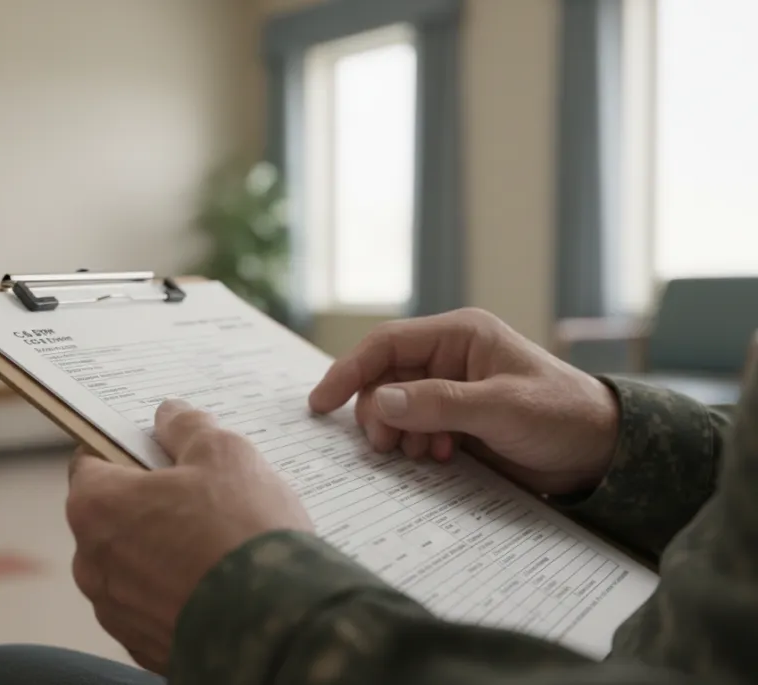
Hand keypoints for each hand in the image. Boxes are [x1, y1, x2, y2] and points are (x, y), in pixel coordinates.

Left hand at [66, 399, 311, 673]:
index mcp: (95, 507)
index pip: (91, 462)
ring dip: (164, 552)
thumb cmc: (243, 530)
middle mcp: (91, 564)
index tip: (160, 452)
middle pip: (113, 517)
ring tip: (219, 546)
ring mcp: (116, 612)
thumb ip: (187, 427)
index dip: (127, 451)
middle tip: (203, 497)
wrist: (278, 625)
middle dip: (150, 504)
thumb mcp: (224, 452)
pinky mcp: (145, 647)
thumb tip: (169, 415)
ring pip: (135, 566)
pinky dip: (178, 594)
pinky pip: (156, 607)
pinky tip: (220, 586)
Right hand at [309, 308, 619, 495]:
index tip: (321, 404)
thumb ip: (439, 403)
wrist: (601, 452)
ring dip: (400, 434)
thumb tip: (379, 402)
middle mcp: (449, 357)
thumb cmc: (561, 415)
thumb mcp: (501, 407)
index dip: (348, 371)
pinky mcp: (456, 419)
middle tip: (389, 447)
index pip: (385, 344)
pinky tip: (442, 458)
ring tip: (427, 455)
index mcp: (459, 335)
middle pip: (383, 379)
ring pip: (395, 408)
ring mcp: (450, 389)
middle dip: (379, 414)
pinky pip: (414, 428)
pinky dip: (417, 446)